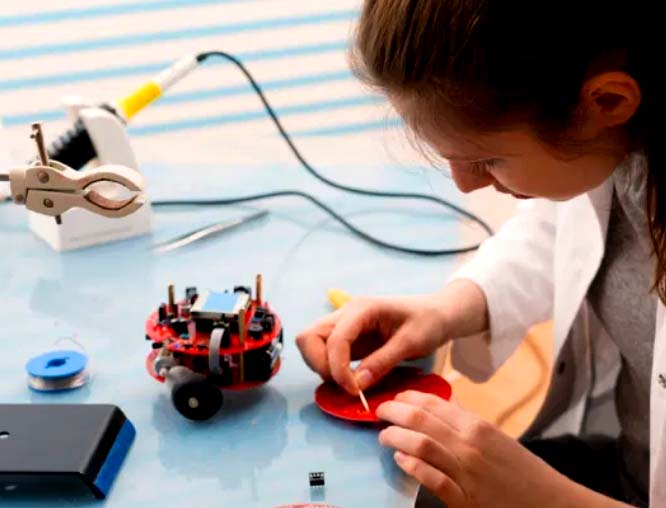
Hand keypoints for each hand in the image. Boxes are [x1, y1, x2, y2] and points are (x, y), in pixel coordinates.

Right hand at [296, 294, 449, 393]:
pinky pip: (323, 352)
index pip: (334, 339)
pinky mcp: (347, 339)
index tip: (355, 391)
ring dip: (321, 367)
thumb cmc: (428, 322)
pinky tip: (351, 379)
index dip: (338, 369)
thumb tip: (356, 385)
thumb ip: (383, 362)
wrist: (436, 314)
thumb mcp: (411, 342)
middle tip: (345, 385)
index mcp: (361, 309)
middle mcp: (345, 314)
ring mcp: (344, 326)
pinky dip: (328, 368)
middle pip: (308, 338)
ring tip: (349, 382)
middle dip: (320, 365)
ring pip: (310, 344)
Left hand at [377, 391, 596, 507]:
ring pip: (423, 445)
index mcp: (477, 427)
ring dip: (397, 437)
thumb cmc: (521, 470)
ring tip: (384, 435)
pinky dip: (414, 467)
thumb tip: (441, 404)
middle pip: (422, 420)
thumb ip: (466, 421)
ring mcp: (466, 473)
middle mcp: (469, 445)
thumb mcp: (495, 437)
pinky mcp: (464, 500)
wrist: (551, 503)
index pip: (434, 404)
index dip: (408, 398)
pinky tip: (401, 460)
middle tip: (380, 411)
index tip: (395, 397)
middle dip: (394, 412)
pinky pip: (433, 479)